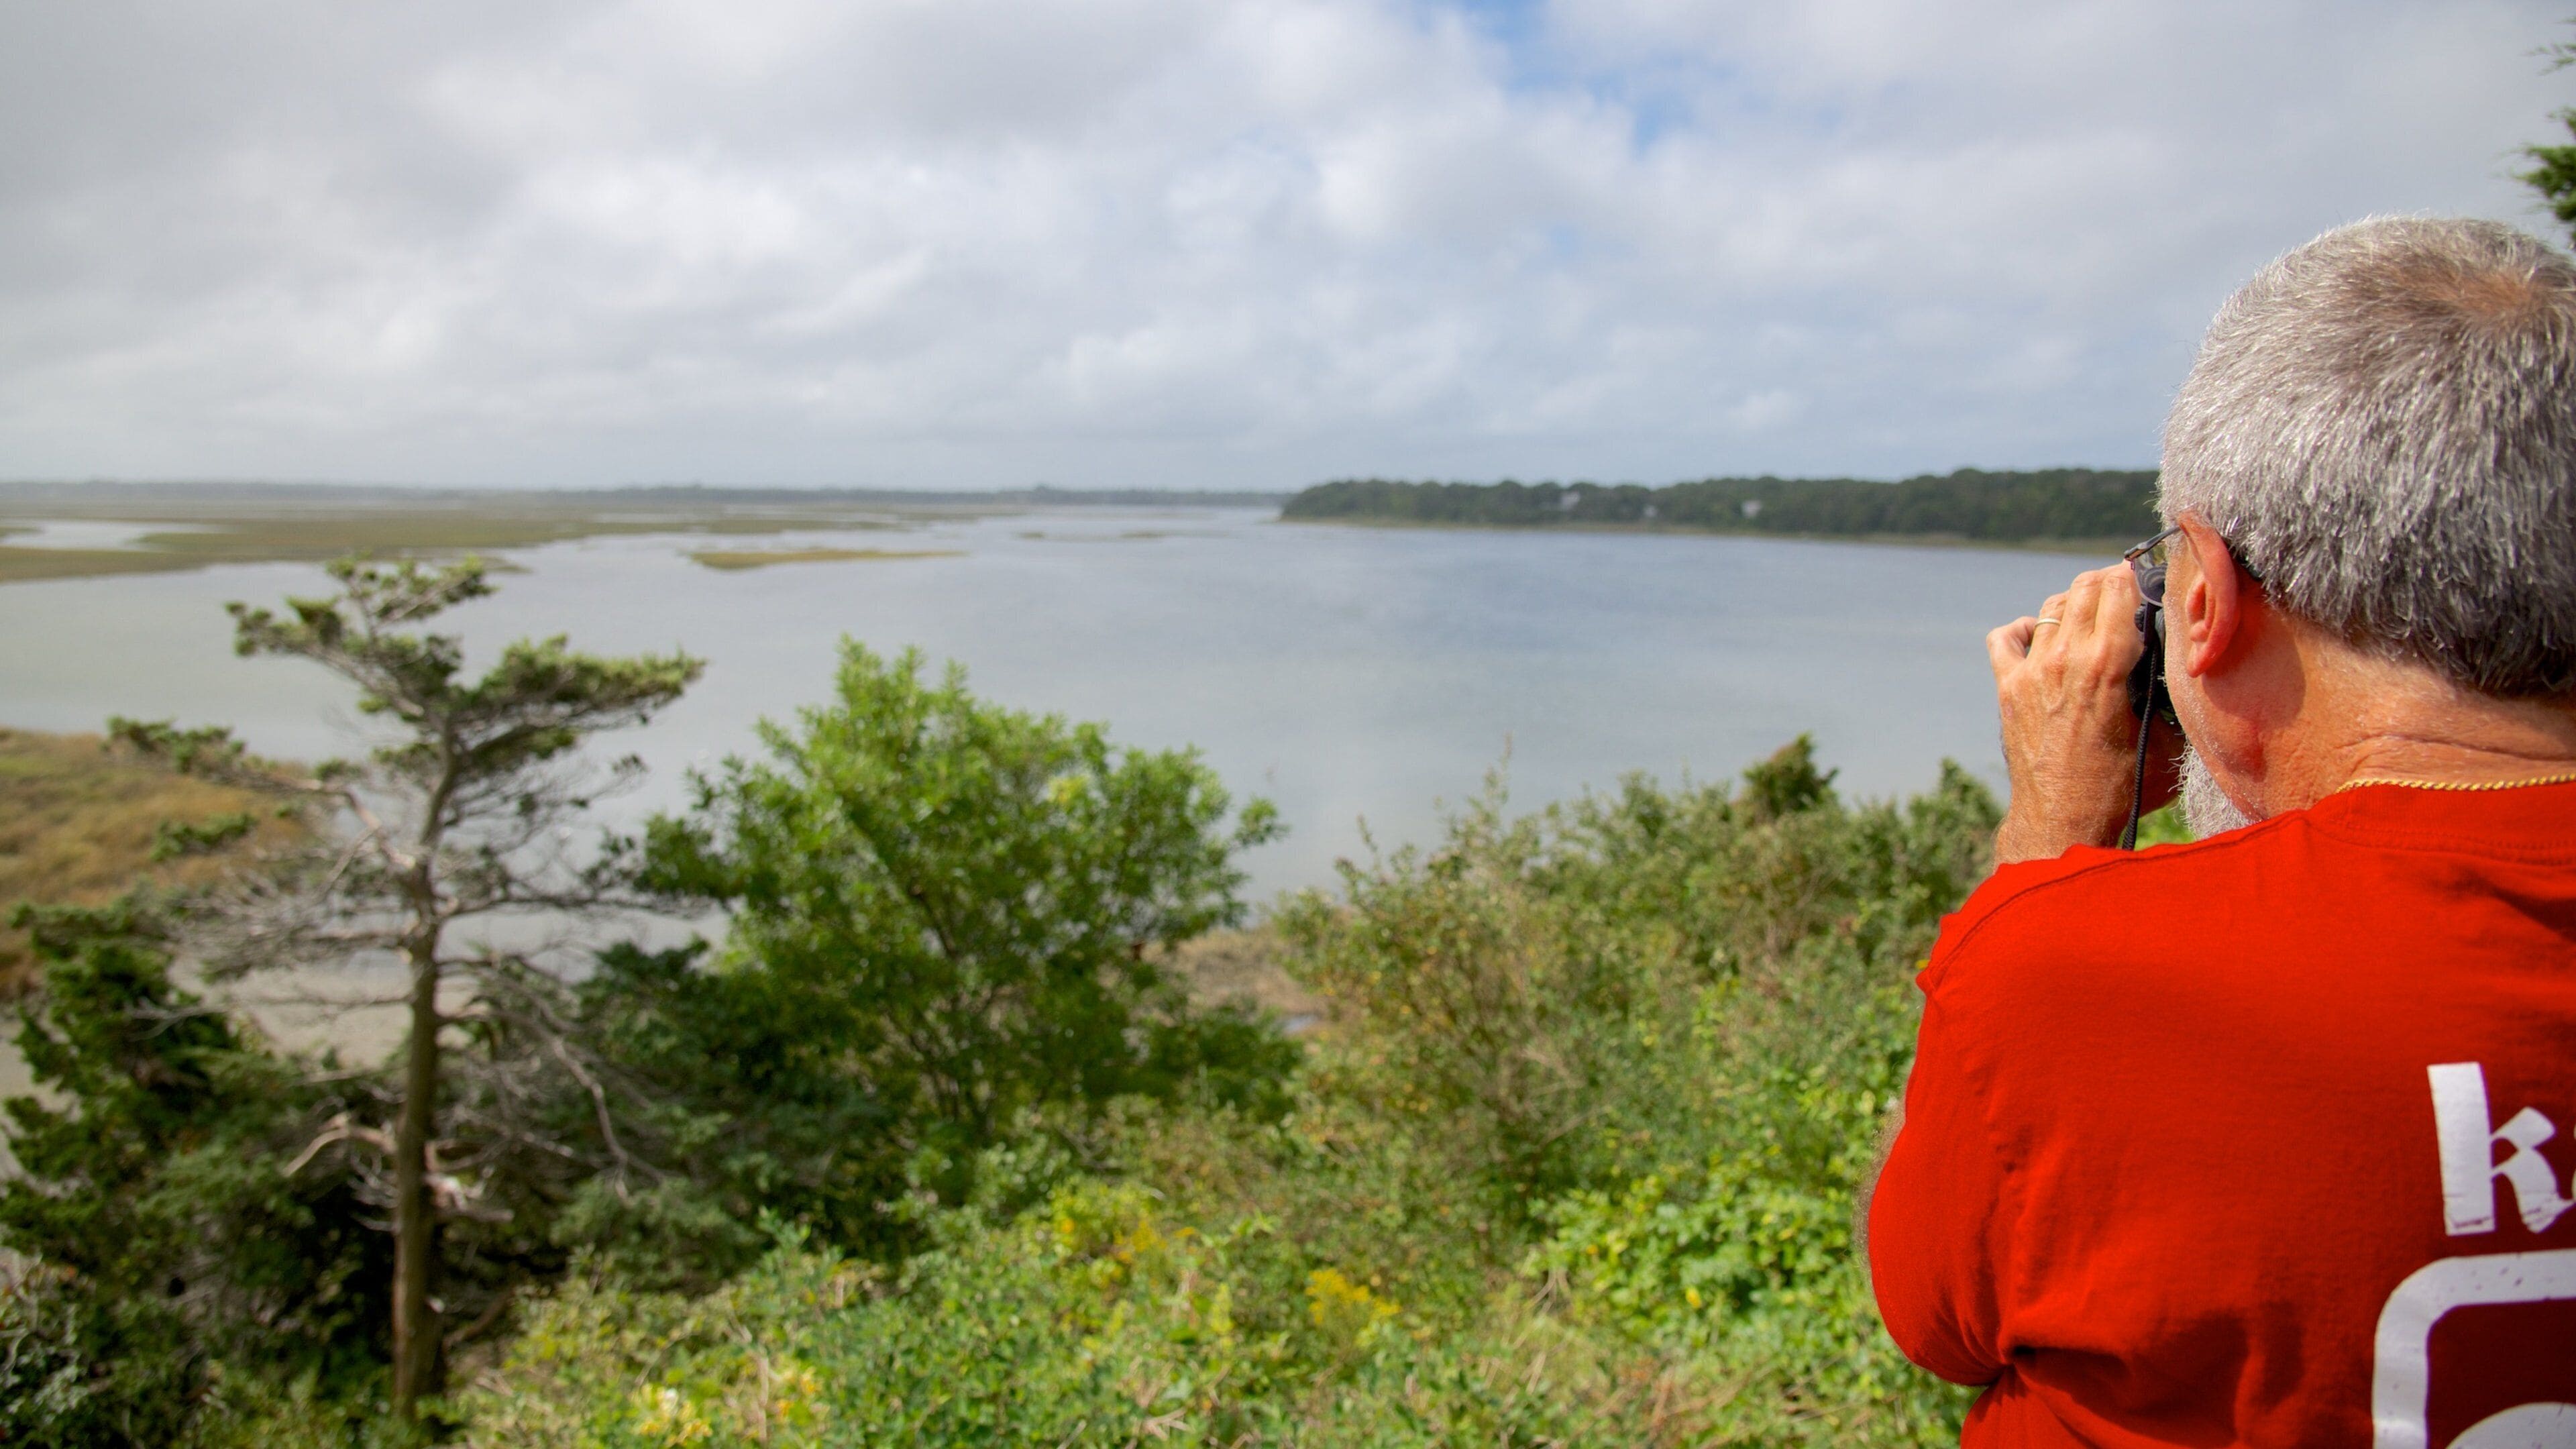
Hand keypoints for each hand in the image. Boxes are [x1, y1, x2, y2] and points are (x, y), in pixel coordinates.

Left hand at [1986, 565, 2180, 863]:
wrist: (2063, 821)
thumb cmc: (2122, 787)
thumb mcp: (2162, 735)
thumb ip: (2166, 690)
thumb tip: (2175, 658)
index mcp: (2107, 664)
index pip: (2119, 589)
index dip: (2135, 575)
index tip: (2147, 576)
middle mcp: (2064, 658)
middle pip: (2085, 588)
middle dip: (2109, 581)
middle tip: (2125, 588)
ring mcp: (2030, 671)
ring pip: (2052, 607)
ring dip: (2075, 602)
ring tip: (2092, 612)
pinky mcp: (2008, 688)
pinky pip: (2006, 637)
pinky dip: (2025, 629)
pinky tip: (2041, 636)